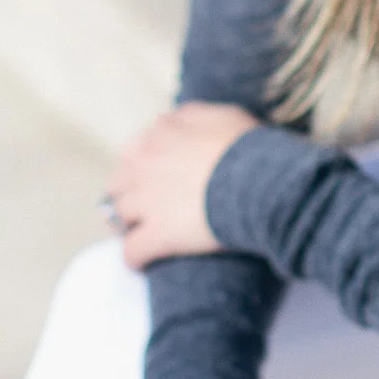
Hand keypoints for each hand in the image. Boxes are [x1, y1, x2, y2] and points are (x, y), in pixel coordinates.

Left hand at [107, 101, 258, 268]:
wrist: (260, 182)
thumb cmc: (248, 146)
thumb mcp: (221, 115)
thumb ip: (191, 115)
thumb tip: (173, 121)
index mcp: (158, 135)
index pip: (134, 151)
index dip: (143, 168)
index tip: (156, 179)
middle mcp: (144, 165)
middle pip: (118, 183)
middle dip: (129, 194)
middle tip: (146, 207)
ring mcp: (147, 201)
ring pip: (120, 216)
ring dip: (130, 225)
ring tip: (143, 235)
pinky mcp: (156, 236)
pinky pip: (132, 252)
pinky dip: (136, 258)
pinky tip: (145, 264)